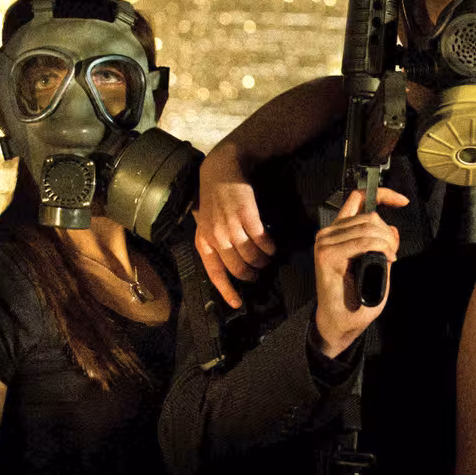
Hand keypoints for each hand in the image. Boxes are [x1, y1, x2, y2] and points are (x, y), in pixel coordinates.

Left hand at [193, 145, 277, 308]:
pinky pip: (262, 242)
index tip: (237, 303)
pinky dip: (269, 247)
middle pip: (237, 268)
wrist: (222, 170)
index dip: (226, 291)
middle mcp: (216, 237)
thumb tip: (229, 266)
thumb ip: (214, 243)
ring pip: (252, 257)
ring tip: (268, 259)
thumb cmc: (214, 199)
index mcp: (203, 240)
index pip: (215, 273)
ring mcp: (231, 227)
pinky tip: (272, 247)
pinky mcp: (247, 217)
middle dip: (251, 275)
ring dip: (263, 261)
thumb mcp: (206, 222)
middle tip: (259, 274)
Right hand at [312, 187, 408, 357]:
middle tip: (393, 254)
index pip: (358, 199)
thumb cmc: (356, 298)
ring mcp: (325, 242)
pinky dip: (379, 248)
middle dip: (388, 233)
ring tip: (389, 259)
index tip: (402, 200)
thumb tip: (392, 228)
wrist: (341, 322)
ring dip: (386, 242)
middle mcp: (330, 233)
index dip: (383, 194)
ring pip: (367, 226)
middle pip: (369, 216)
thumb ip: (383, 245)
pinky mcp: (326, 254)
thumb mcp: (378, 266)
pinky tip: (386, 259)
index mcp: (339, 231)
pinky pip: (362, 241)